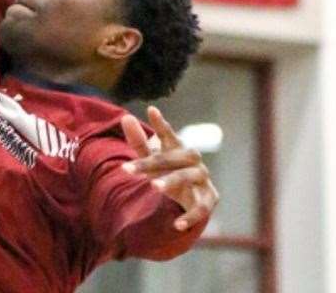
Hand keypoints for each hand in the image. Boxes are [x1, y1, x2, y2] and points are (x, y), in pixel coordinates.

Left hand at [121, 106, 219, 231]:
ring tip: (153, 186)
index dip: (160, 123)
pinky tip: (177, 224)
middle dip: (152, 162)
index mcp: (178, 147)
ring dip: (171, 180)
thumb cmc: (169, 171)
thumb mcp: (152, 159)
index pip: (168, 134)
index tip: (151, 110)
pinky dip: (191, 216)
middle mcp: (193, 160)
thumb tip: (125, 117)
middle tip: (127, 169)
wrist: (192, 195)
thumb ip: (139, 142)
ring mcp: (203, 178)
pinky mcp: (210, 199)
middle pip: (174, 157)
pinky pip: (202, 208)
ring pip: (188, 177)